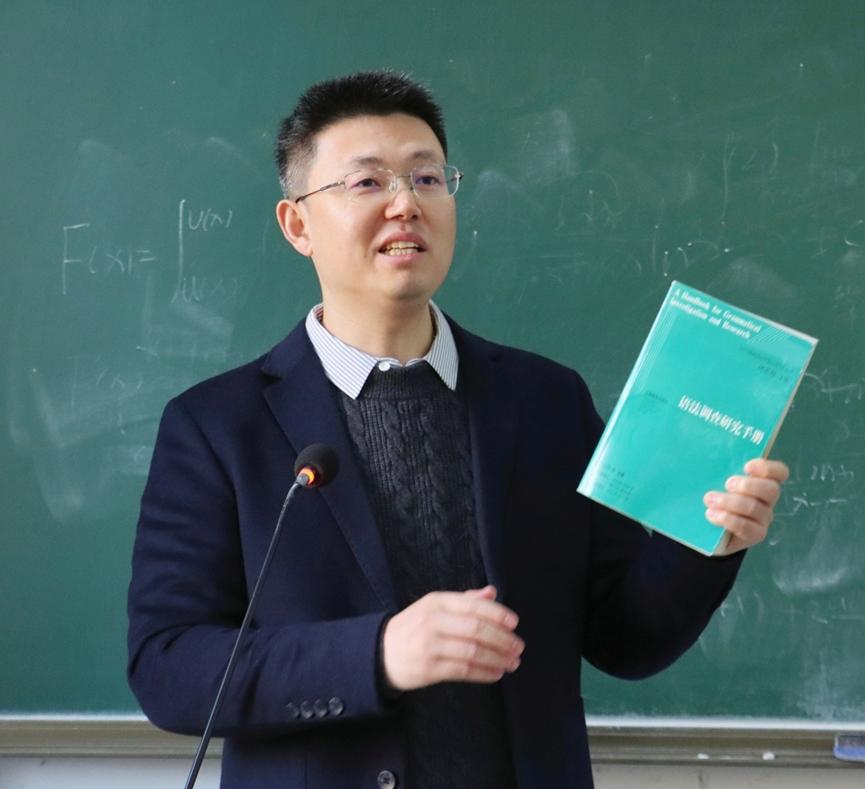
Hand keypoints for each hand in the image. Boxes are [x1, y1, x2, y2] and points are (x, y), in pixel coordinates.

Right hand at [382, 585, 523, 690]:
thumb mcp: (435, 607)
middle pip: (476, 629)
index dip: (497, 614)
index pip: (473, 605)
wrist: (381, 652)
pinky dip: (484, 673)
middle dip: (502, 639)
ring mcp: (430, 646)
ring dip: (497, 658)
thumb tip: (492, 593)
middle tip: (518, 647)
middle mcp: (433, 621)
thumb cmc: (414, 626)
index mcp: (436, 601)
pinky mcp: (429, 669)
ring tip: (512, 662)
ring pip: (472, 651)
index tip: (514, 623)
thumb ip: (464, 600)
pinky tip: (496, 673)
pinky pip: (463, 670)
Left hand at [703, 458, 789, 554]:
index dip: (767, 468)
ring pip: (755, 508)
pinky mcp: (754, 535)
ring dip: (730, 502)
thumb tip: (709, 461)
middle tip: (727, 484)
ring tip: (710, 499)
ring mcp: (762, 519)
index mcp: (761, 482)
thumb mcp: (715, 480)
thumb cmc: (714, 498)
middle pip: (772, 490)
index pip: (779, 472)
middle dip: (748, 485)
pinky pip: (746, 527)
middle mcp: (766, 500)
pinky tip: (711, 514)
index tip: (747, 467)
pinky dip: (727, 519)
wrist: (709, 530)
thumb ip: (719, 470)